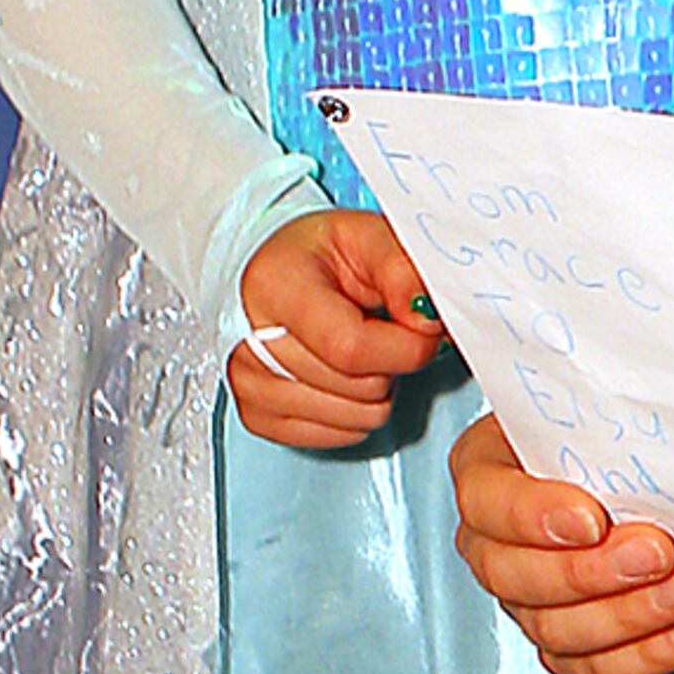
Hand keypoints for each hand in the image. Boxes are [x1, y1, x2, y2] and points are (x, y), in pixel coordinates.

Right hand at [227, 210, 442, 449]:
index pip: (350, 348)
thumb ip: (404, 272)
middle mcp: (248, 340)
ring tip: (361, 350)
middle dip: (392, 364)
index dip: (405, 348)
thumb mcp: (369, 237)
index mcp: (274, 287)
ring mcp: (246, 384)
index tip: (422, 328)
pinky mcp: (255, 416)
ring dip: (376, 390)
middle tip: (382, 330)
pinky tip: (344, 376)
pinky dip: (355, 413)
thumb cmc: (321, 255)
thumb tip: (427, 320)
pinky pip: (336, 436)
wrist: (275, 272)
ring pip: (354, 418)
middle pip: (358, 388)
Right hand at [449, 405, 673, 673]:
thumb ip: (604, 399)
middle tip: (659, 551)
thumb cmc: (617, 430)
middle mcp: (494, 546)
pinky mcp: (570, 648)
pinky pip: (596, 670)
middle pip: (515, 579)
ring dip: (631, 616)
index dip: (533, 517)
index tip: (592, 517)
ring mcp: (528, 604)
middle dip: (592, 573)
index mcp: (487, 474)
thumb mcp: (601, 401)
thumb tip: (649, 389)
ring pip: (557, 632)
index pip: (486, 502)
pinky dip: (647, 656)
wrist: (654, 473)